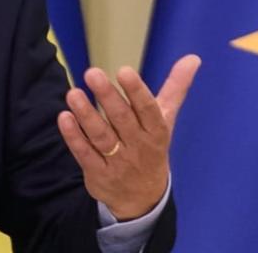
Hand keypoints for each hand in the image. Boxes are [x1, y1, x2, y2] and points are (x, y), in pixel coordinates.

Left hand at [56, 55, 200, 220]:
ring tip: (73, 93)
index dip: (136, 91)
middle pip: (121, 120)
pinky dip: (74, 136)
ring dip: (86, 114)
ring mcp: (117, 162)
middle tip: (92, 73)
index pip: (147, 110)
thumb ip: (175, 88)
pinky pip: (84, 154)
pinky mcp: (98, 173)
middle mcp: (138, 146)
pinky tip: (64, 117)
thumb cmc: (151, 147)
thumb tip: (193, 58)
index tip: (123, 71)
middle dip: (107, 97)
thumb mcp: (166, 120)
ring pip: (100, 136)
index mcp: (156, 131)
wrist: (144, 200)